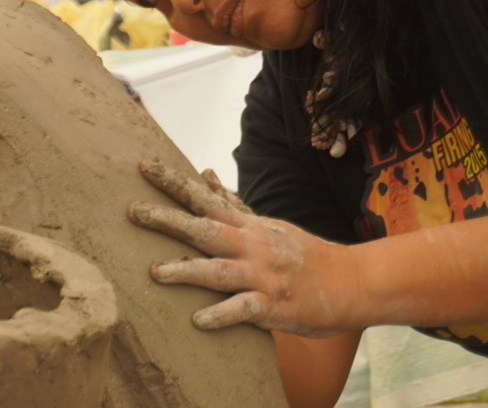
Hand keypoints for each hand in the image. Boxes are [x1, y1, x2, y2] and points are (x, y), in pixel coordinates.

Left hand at [128, 160, 356, 337]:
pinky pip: (244, 310)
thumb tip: (204, 175)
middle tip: (133, 212)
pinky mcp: (274, 306)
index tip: (143, 167)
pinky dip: (222, 314)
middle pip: (204, 229)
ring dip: (187, 270)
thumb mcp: (267, 224)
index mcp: (248, 227)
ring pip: (220, 271)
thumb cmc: (304, 254)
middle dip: (168, 220)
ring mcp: (262, 277)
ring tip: (155, 273)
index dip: (173, 182)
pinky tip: (198, 320)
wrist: (353, 282)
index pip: (204, 199)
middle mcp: (252, 247)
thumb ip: (232, 204)